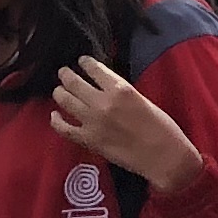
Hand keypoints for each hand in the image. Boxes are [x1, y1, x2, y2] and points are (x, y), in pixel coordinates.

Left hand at [51, 56, 201, 190]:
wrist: (163, 157)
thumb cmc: (162, 128)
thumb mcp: (143, 100)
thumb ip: (122, 93)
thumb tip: (106, 88)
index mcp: (120, 88)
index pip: (95, 69)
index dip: (85, 62)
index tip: (81, 61)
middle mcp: (102, 102)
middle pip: (74, 82)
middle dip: (66, 75)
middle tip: (63, 72)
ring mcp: (92, 121)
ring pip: (65, 101)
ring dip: (59, 93)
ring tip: (58, 90)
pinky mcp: (88, 140)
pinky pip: (63, 128)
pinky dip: (56, 120)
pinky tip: (54, 116)